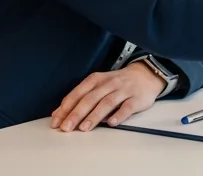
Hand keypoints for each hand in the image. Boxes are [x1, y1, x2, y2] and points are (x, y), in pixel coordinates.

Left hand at [50, 62, 165, 131]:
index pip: (78, 93)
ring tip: (84, 128)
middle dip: (77, 113)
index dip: (66, 108)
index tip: (56, 122)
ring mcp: (124, 90)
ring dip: (95, 115)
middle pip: (91, 98)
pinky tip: (112, 123)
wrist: (146, 75)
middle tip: (66, 128)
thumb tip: (58, 114)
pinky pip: (128, 107)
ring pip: (107, 102)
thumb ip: (79, 98)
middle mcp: (109, 83)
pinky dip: (119, 115)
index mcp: (97, 79)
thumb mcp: (97, 86)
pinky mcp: (137, 98)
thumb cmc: (117, 84)